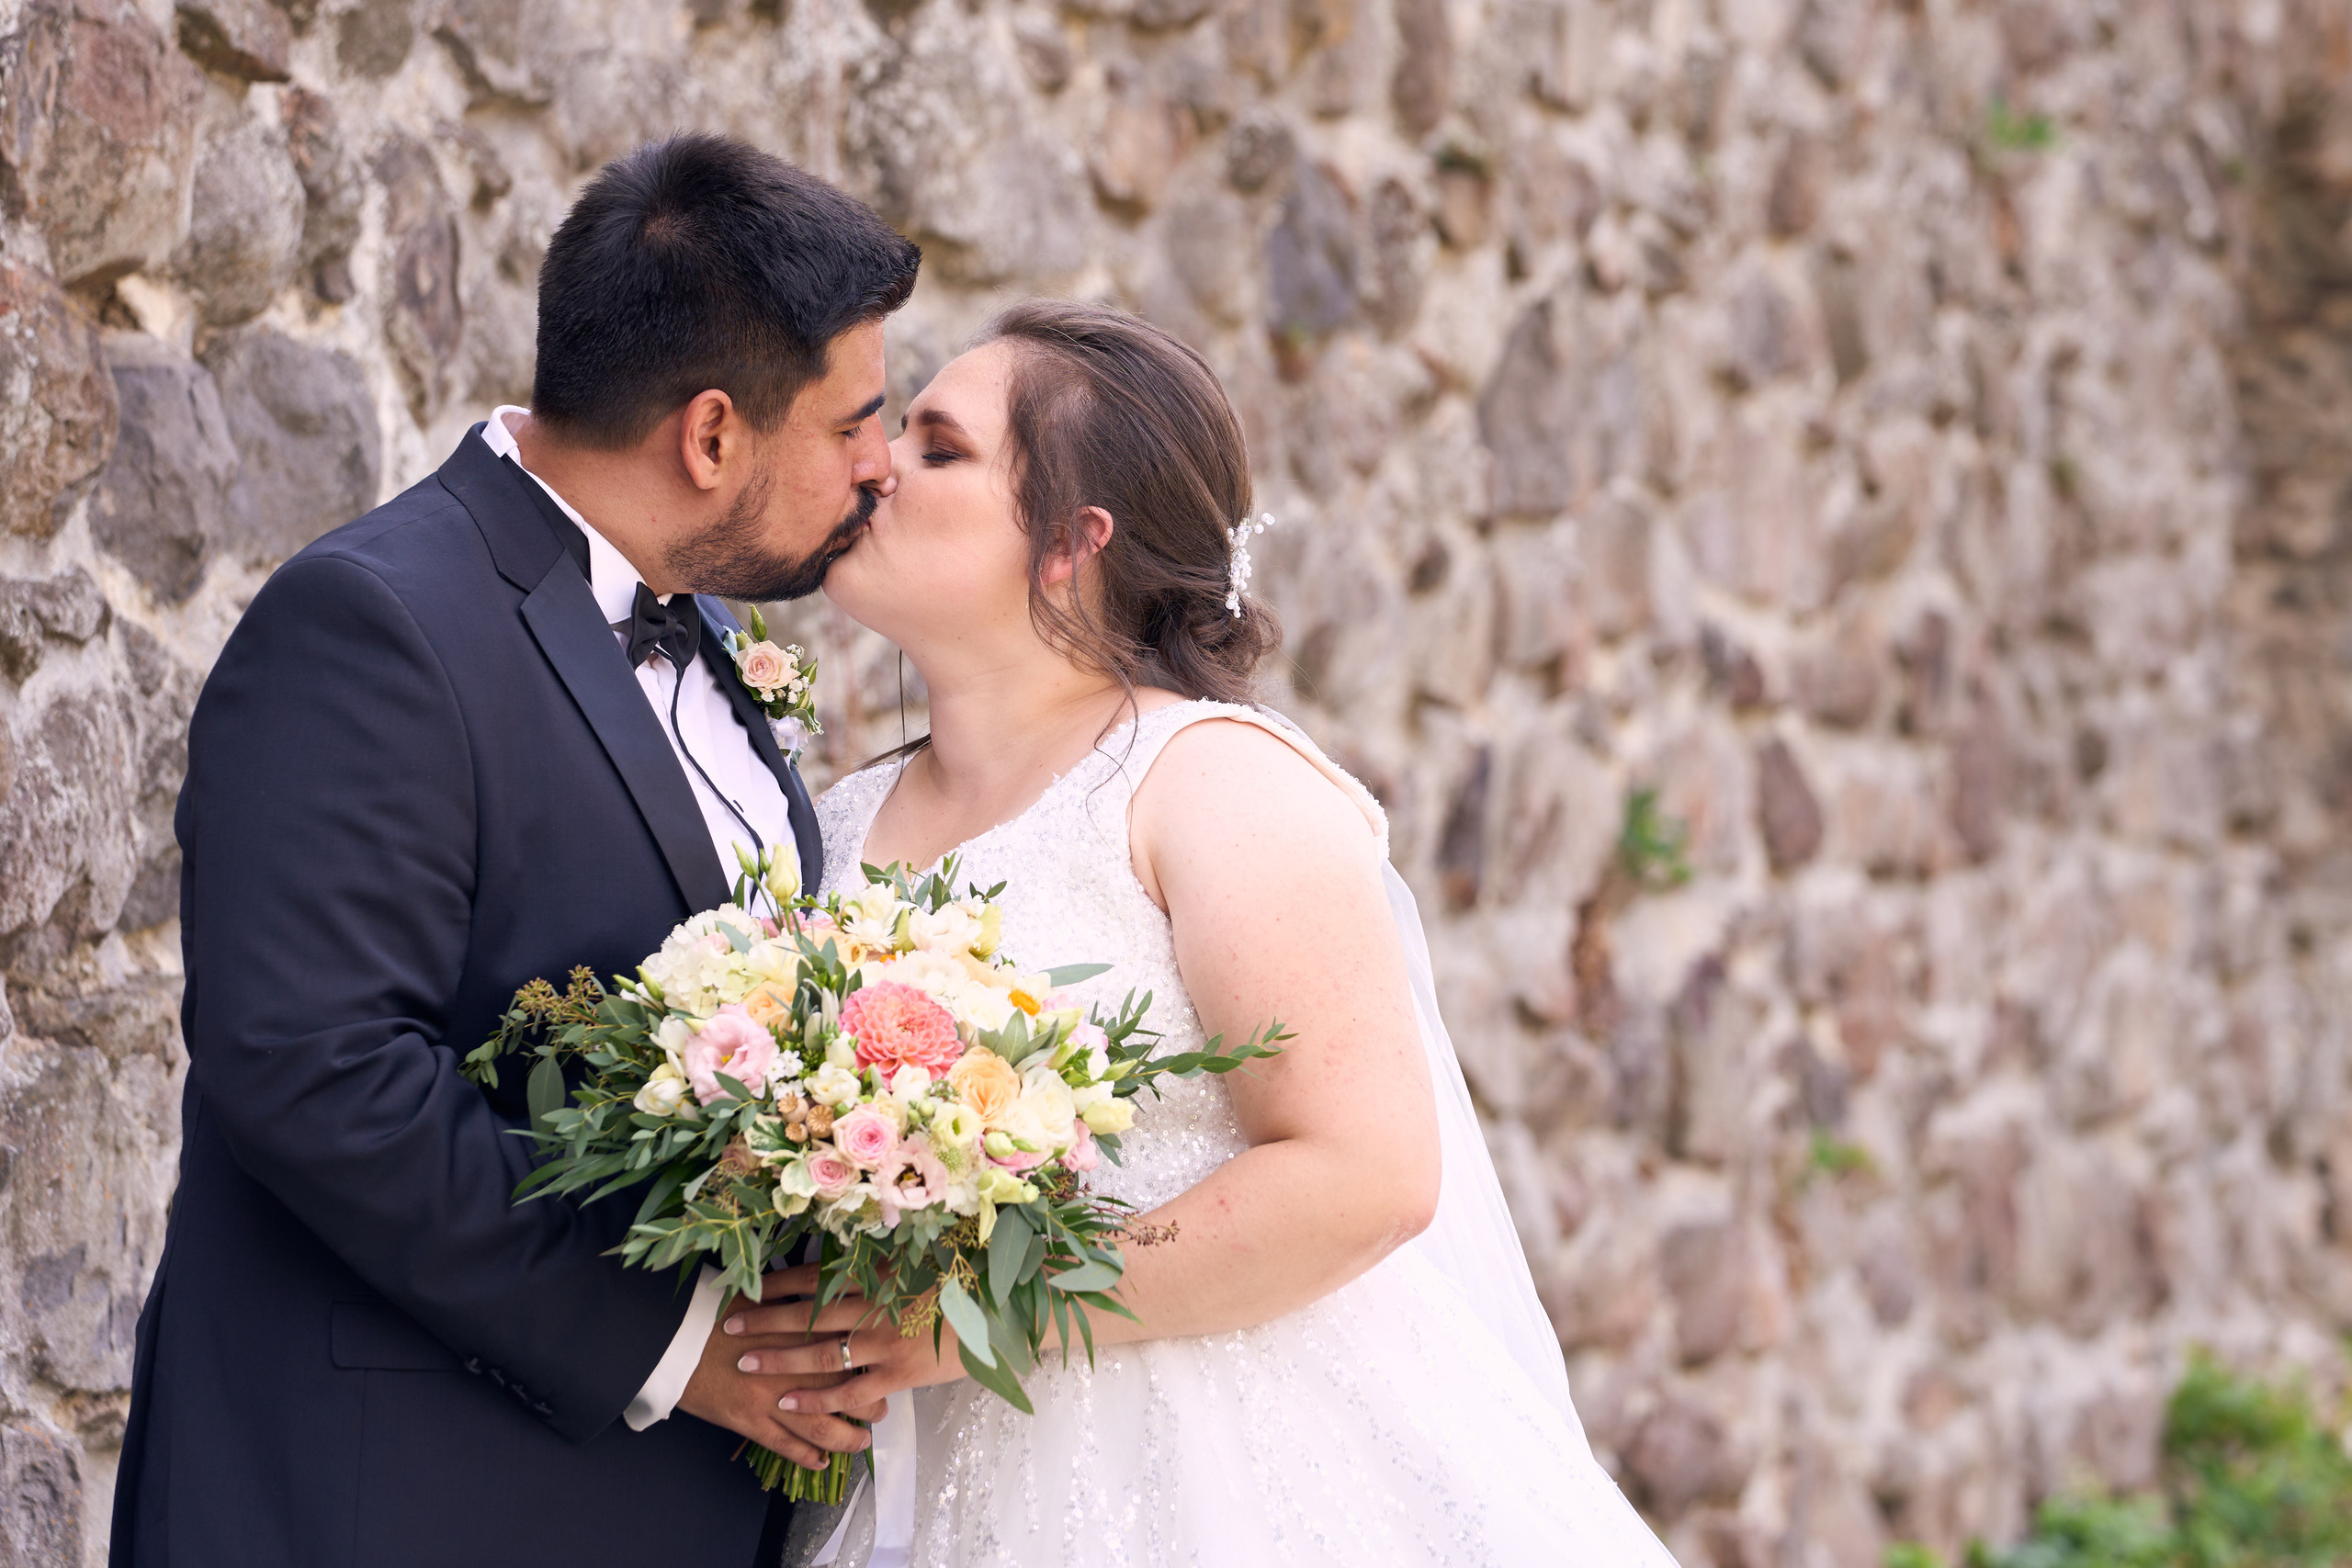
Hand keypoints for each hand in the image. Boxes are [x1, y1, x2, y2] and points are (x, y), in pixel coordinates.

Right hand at [675, 1267, 884, 1466]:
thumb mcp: (768, 1298)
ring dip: (846, 1440)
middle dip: (869, 1407)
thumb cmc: (720, 1310)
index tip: (884, 1371)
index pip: (852, 1353)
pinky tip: (821, 1462)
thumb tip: (833, 1304)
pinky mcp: (749, 1420)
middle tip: (881, 1411)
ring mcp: (772, 1398)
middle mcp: (794, 1369)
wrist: (675, 1334)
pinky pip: (785, 1446)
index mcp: (804, 1333)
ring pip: (821, 1429)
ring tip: (860, 1442)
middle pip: (846, 1394)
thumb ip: (803, 1308)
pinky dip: (807, 1456)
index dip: (874, 1366)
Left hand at [722, 1264, 968, 1417]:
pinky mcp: (898, 1374)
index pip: (814, 1277)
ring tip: (746, 1364)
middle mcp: (874, 1307)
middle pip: (806, 1315)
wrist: (1000, 1313)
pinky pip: (848, 1392)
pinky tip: (789, 1403)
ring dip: (779, 1360)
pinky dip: (816, 1399)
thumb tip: (842, 1262)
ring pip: (819, 1354)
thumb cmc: (961, 1284)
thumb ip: (880, 1266)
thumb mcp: (918, 1262)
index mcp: (876, 1275)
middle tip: (729, 1326)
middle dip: (764, 1321)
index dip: (777, 1283)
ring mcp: (884, 1343)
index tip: (748, 1285)